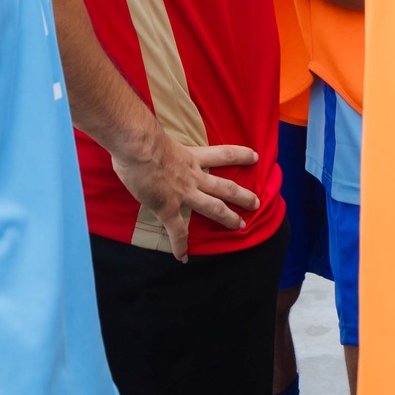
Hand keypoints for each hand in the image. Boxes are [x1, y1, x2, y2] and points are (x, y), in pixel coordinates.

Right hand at [109, 126, 260, 261]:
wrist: (138, 147)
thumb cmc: (142, 138)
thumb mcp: (159, 137)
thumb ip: (161, 143)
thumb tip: (149, 141)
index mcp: (191, 157)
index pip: (223, 154)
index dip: (240, 155)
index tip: (255, 157)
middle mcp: (193, 176)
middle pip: (225, 186)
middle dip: (242, 195)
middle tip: (256, 202)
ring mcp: (183, 193)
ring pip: (213, 207)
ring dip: (228, 217)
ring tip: (240, 226)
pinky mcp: (168, 208)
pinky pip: (177, 230)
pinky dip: (180, 245)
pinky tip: (183, 257)